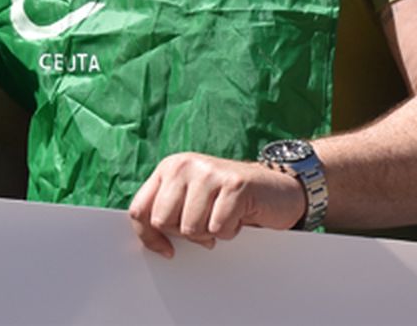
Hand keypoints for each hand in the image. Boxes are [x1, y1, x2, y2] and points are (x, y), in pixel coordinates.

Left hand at [127, 152, 305, 257]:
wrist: (277, 189)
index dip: (148, 236)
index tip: (167, 250)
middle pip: (162, 221)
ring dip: (210, 234)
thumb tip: (152, 244)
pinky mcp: (234, 185)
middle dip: (184, 234)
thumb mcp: (191, 202)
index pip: (140, 208)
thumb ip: (168, 214)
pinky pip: (219, 228)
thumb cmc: (228, 200)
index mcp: (169, 169)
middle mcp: (184, 165)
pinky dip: (230, 232)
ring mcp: (209, 172)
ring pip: (190, 228)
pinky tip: (238, 216)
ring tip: (222, 218)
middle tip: (205, 226)